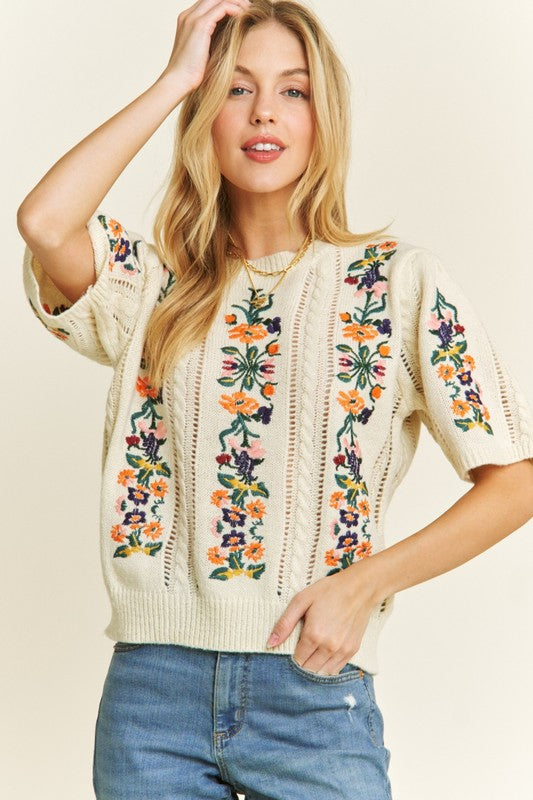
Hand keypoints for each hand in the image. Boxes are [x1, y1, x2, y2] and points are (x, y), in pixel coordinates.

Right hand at [158, 0, 251, 95]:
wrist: (178, 81)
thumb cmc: (190, 73)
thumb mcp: (202, 52)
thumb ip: (211, 41)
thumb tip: (227, 40)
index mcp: (186, 21)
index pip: (208, 3)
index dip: (225, 3)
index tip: (240, 10)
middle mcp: (188, 15)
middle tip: (247, 5)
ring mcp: (192, 18)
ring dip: (235, 1)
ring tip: (248, 8)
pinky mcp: (199, 25)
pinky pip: (221, 7)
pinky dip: (234, 8)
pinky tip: (243, 15)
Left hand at [266, 560, 378, 674]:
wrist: (359, 588)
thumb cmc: (329, 591)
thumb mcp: (301, 600)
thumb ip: (284, 623)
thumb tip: (270, 643)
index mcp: (313, 635)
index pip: (297, 661)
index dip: (291, 656)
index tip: (291, 647)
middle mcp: (329, 647)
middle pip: (309, 669)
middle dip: (302, 663)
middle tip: (301, 649)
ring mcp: (342, 650)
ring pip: (323, 672)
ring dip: (315, 667)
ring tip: (312, 653)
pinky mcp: (353, 650)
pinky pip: (336, 669)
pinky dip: (328, 666)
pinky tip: (324, 655)